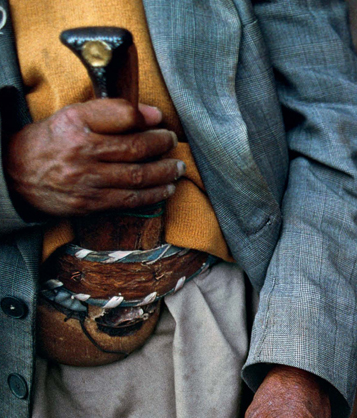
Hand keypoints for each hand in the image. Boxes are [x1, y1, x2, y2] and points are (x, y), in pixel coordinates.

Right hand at [4, 98, 182, 216]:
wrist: (16, 174)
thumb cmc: (52, 141)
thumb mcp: (73, 116)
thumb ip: (111, 111)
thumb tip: (152, 114)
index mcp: (75, 124)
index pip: (121, 115)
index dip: (146, 117)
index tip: (160, 119)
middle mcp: (81, 152)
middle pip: (135, 149)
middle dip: (161, 146)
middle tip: (172, 143)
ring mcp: (86, 181)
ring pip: (137, 177)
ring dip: (165, 173)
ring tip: (177, 168)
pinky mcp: (89, 204)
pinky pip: (129, 200)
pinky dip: (153, 194)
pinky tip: (166, 188)